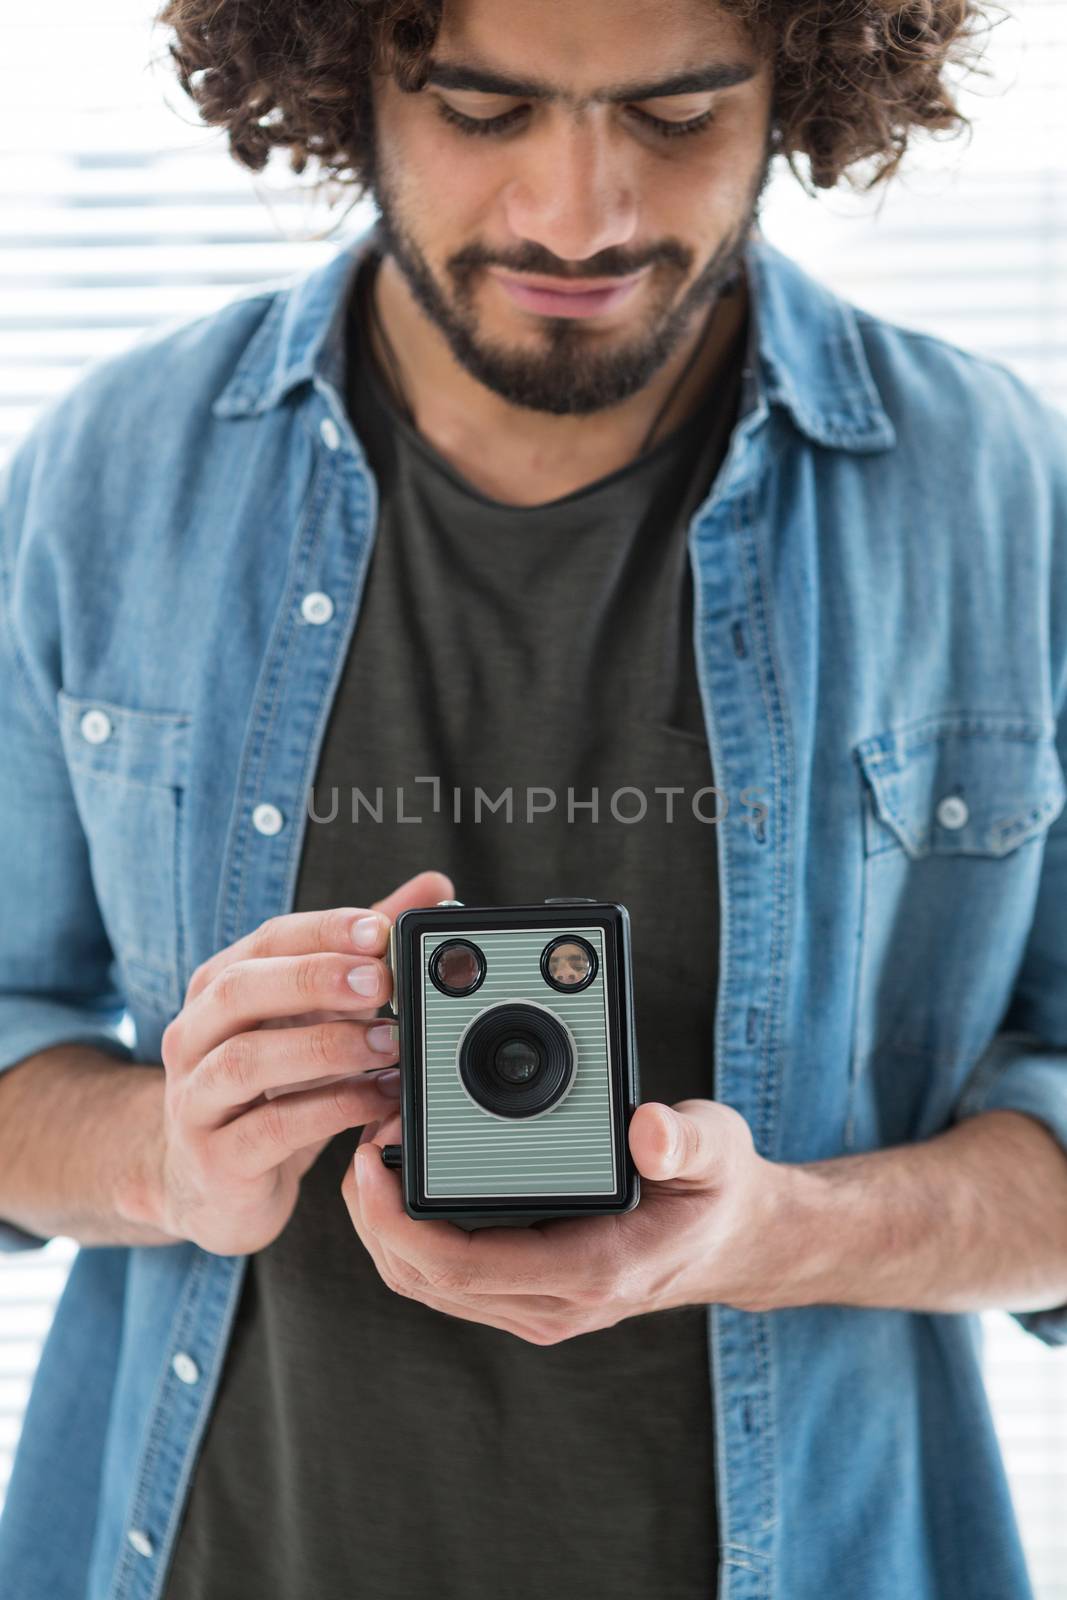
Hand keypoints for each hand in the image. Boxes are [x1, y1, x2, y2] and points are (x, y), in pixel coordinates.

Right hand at [155, 868, 454, 1254]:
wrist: (207, 1182)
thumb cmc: (267, 1085)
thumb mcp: (313, 1014)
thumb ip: (367, 950)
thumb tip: (434, 887)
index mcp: (219, 988)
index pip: (265, 941)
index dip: (322, 931)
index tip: (379, 930)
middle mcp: (195, 1035)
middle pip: (239, 990)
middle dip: (313, 978)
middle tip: (381, 981)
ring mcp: (197, 1099)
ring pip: (246, 1060)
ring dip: (326, 1047)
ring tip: (391, 1043)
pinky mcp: (215, 1160)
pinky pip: (270, 1129)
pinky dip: (330, 1110)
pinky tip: (377, 1099)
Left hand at [341, 1096, 787, 1342]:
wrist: (736, 1242)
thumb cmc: (720, 1191)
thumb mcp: (716, 1150)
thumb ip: (684, 1141)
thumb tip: (649, 1133)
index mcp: (592, 1270)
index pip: (460, 1265)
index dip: (396, 1218)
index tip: (370, 1155)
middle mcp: (556, 1303)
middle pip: (425, 1280)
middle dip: (374, 1214)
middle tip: (361, 1137)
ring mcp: (539, 1305)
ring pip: (427, 1285)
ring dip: (383, 1227)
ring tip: (370, 1155)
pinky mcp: (529, 1293)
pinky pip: (447, 1280)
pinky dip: (409, 1237)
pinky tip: (400, 1186)